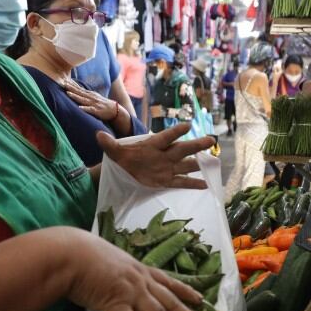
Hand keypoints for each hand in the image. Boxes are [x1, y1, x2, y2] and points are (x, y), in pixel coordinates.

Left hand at [63, 80, 118, 122]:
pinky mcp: (97, 111)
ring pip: (83, 99)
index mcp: (90, 94)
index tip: (64, 79)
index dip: (71, 84)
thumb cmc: (102, 104)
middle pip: (79, 92)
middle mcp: (91, 97)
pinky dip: (85, 108)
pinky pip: (90, 110)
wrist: (114, 110)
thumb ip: (86, 94)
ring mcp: (94, 103)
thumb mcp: (94, 97)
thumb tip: (77, 90)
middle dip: (71, 87)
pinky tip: (79, 108)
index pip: (79, 88)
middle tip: (63, 83)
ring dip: (75, 96)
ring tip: (68, 93)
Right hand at [64, 230, 211, 310]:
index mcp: (138, 269)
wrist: (69, 253)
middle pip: (172, 303)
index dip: (186, 291)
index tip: (201, 300)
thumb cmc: (82, 253)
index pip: (168, 282)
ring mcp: (131, 292)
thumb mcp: (108, 258)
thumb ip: (117, 270)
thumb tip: (114, 276)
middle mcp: (141, 281)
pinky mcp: (116, 303)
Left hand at [96, 123, 213, 189]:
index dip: (175, 132)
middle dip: (196, 145)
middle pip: (182, 149)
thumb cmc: (123, 157)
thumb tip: (98, 134)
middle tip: (210, 139)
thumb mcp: (114, 152)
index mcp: (153, 145)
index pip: (165, 137)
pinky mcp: (167, 180)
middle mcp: (164, 154)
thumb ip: (109, 144)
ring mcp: (168, 167)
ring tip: (213, 161)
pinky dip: (192, 183)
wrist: (125, 169)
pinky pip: (182, 181)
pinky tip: (205, 185)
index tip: (188, 126)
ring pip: (186, 164)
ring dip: (198, 163)